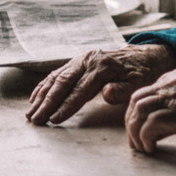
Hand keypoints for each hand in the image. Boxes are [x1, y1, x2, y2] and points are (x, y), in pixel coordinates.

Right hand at [26, 43, 175, 125]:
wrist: (145, 55)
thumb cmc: (142, 73)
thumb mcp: (139, 82)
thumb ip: (123, 89)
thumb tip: (106, 94)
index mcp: (102, 67)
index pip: (80, 90)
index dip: (66, 106)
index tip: (54, 120)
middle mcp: (87, 61)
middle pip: (63, 83)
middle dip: (47, 103)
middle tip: (35, 120)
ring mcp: (80, 59)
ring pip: (56, 78)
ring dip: (41, 96)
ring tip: (30, 113)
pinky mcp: (77, 61)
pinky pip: (57, 73)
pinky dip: (44, 85)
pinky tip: (34, 98)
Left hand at [124, 69, 175, 156]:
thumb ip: (172, 107)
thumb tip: (149, 126)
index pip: (141, 92)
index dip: (134, 114)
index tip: (137, 131)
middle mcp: (174, 83)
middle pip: (135, 101)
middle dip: (131, 124)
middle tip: (135, 143)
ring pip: (139, 112)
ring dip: (136, 133)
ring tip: (143, 147)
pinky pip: (150, 126)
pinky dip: (146, 139)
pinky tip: (153, 148)